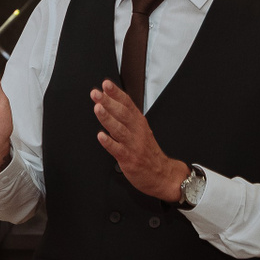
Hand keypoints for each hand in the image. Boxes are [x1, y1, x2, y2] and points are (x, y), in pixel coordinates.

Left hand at [91, 80, 187, 201]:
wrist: (162, 174)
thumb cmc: (148, 151)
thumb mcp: (140, 130)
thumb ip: (127, 117)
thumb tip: (110, 101)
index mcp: (139, 123)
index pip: (127, 104)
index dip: (116, 93)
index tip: (106, 84)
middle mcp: (137, 131)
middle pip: (122, 113)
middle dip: (109, 102)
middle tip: (96, 93)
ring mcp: (133, 145)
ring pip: (119, 129)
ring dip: (108, 118)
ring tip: (98, 108)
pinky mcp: (129, 159)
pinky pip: (118, 150)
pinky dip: (109, 143)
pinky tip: (101, 136)